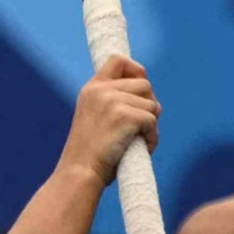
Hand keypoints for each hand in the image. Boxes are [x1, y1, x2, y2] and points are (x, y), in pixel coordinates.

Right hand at [64, 55, 160, 186]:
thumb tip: (152, 100)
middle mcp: (101, 90)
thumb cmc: (91, 156)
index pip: (118, 60)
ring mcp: (112, 101)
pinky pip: (152, 120)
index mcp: (92, 89)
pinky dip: (152, 137)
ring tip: (140, 141)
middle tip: (144, 125)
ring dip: (152, 124)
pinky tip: (142, 148)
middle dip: (150, 104)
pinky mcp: (123, 115)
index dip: (136, 70)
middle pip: (144, 84)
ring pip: (152, 103)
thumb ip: (115, 104)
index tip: (142, 90)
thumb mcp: (96, 120)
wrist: (80, 172)